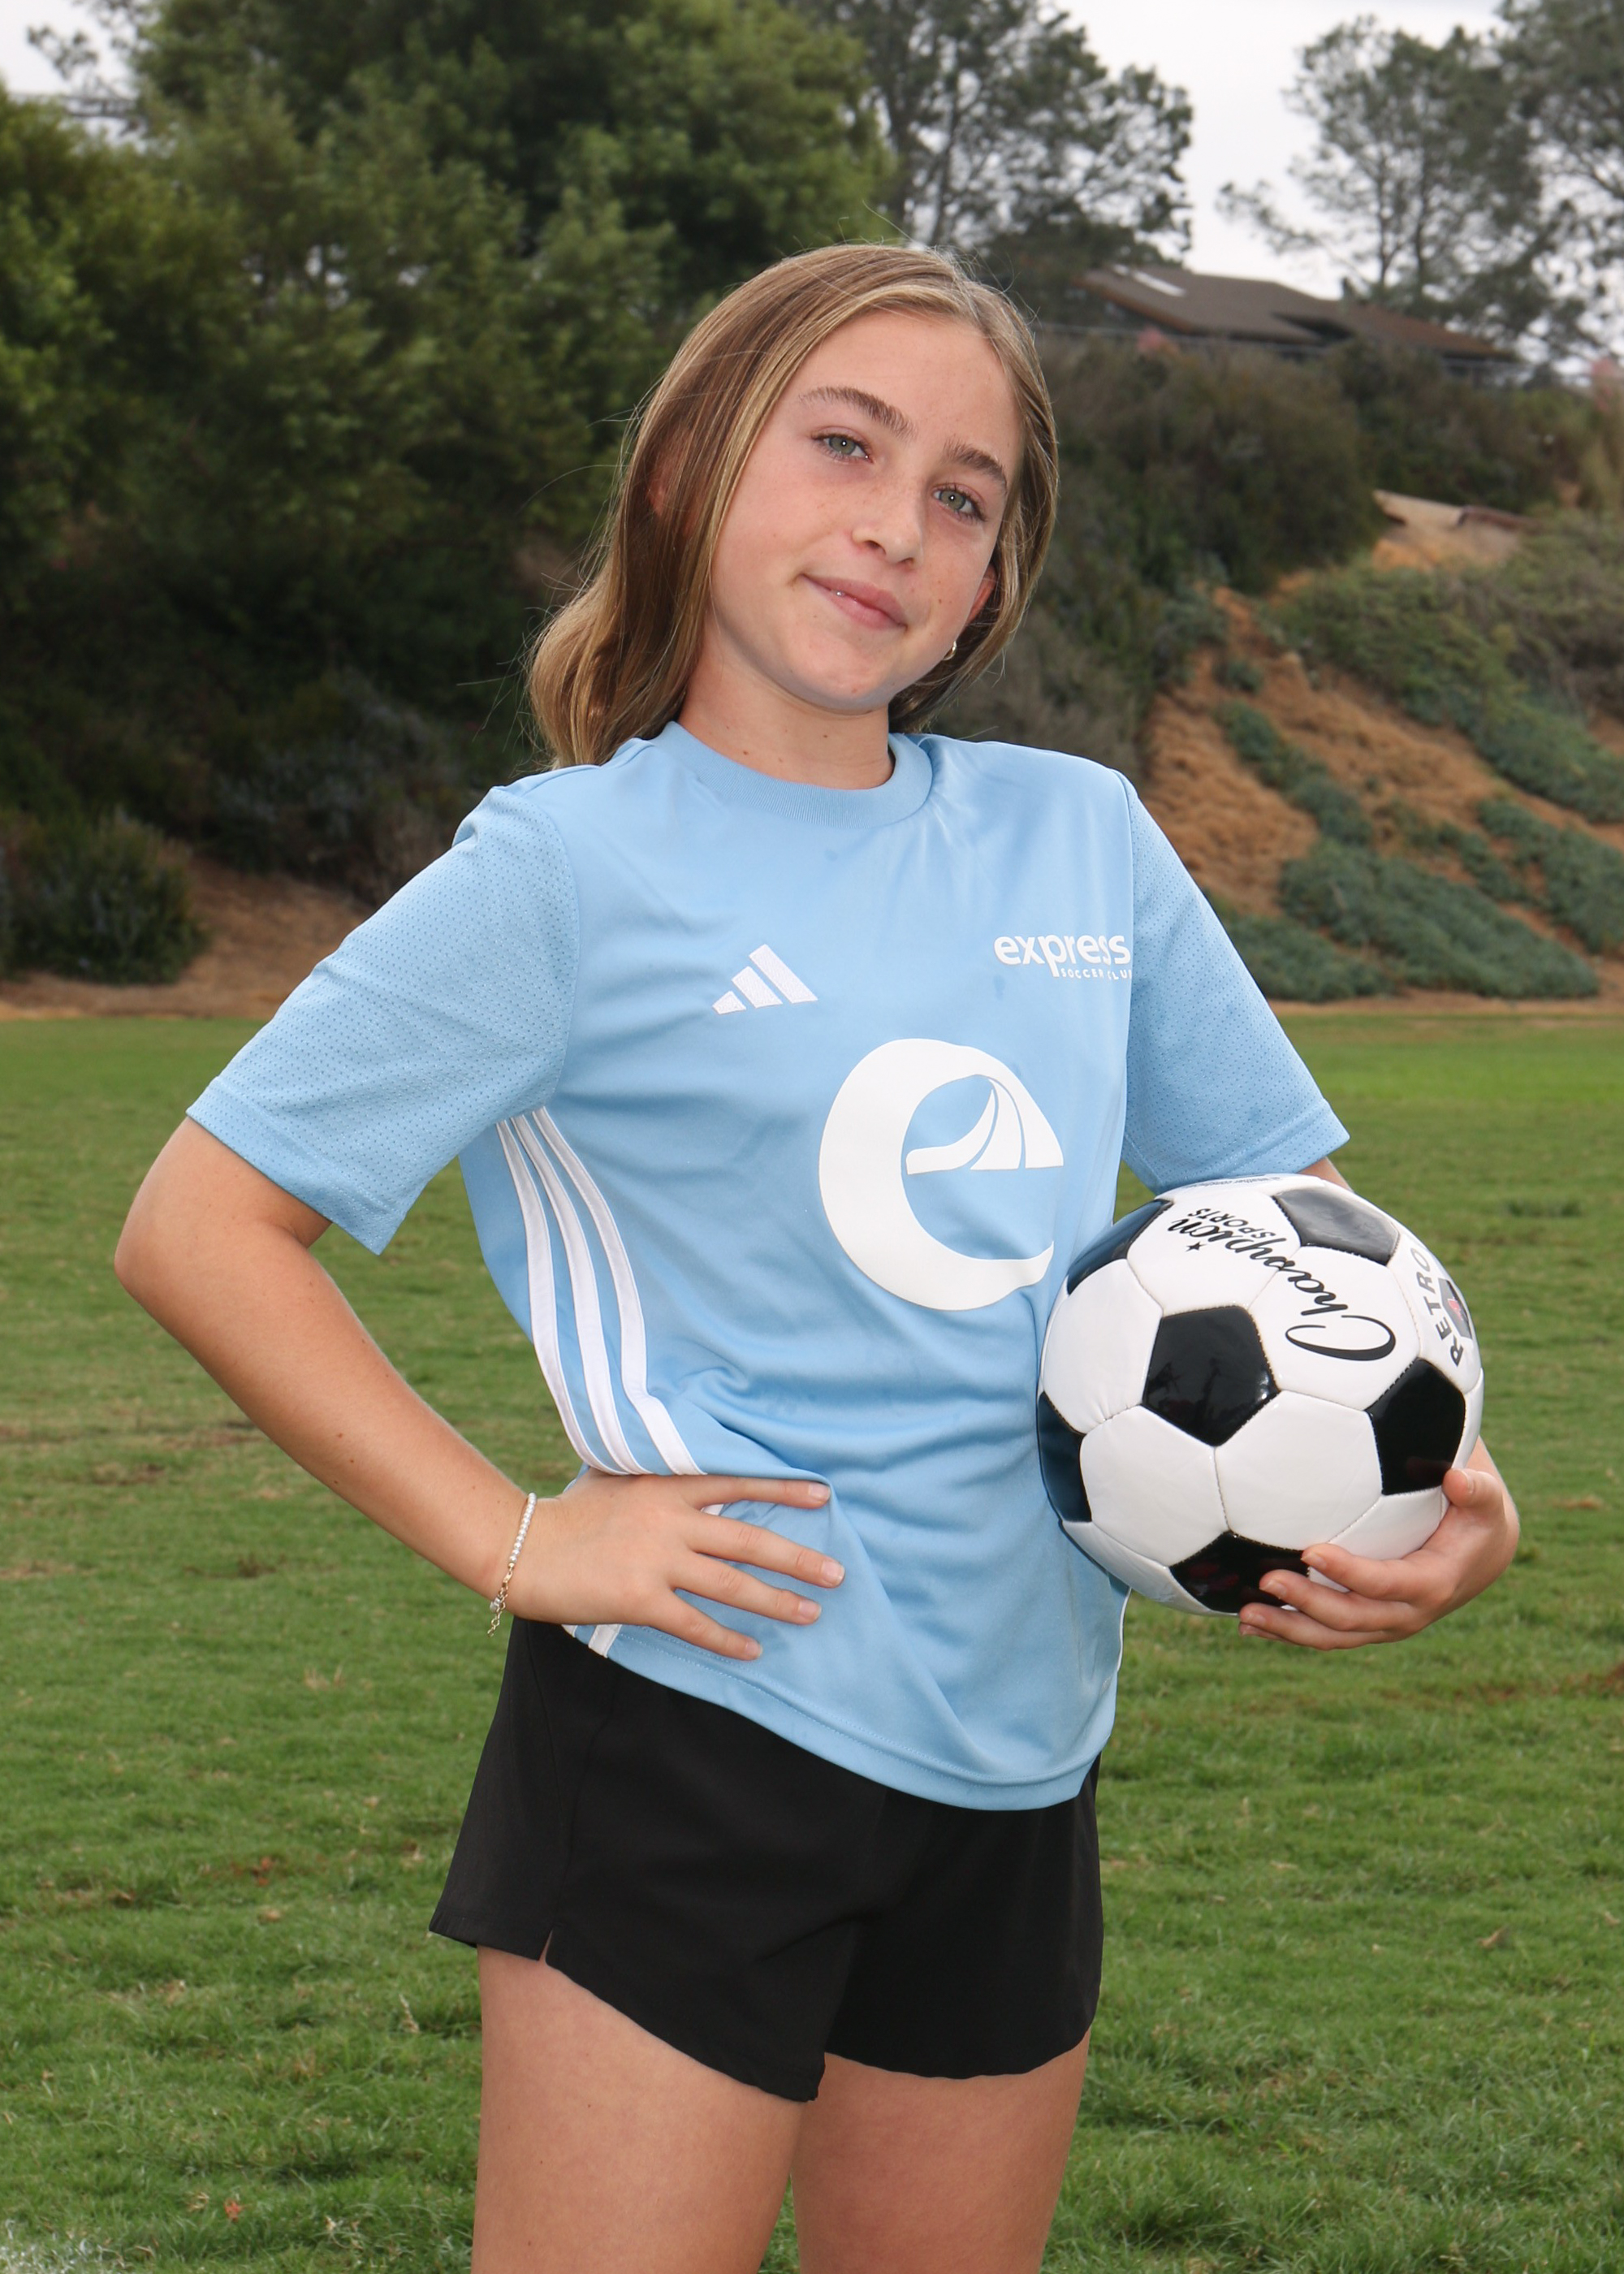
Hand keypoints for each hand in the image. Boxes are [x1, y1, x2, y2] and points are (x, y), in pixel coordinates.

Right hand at [506, 1470, 842, 1660]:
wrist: (521, 1545)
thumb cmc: (569, 1512)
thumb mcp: (618, 1479)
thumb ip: (659, 1481)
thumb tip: (697, 1479)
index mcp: (668, 1486)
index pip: (739, 1483)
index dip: (783, 1490)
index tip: (824, 1496)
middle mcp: (671, 1521)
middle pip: (749, 1539)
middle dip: (797, 1558)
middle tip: (837, 1573)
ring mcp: (657, 1561)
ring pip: (732, 1584)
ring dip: (776, 1601)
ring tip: (811, 1613)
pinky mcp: (641, 1600)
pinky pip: (696, 1624)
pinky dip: (728, 1639)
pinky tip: (754, 1650)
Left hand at [1237, 1444, 1517, 1649]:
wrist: (1482, 1555)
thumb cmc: (1477, 1516)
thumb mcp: (1485, 1500)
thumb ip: (1477, 1488)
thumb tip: (1456, 1477)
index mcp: (1432, 1584)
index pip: (1385, 1584)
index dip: (1349, 1572)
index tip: (1311, 1550)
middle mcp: (1407, 1615)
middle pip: (1351, 1618)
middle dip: (1307, 1603)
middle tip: (1265, 1580)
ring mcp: (1386, 1625)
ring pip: (1333, 1636)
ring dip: (1288, 1628)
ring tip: (1245, 1615)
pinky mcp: (1368, 1625)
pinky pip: (1327, 1634)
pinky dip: (1289, 1630)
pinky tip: (1249, 1624)